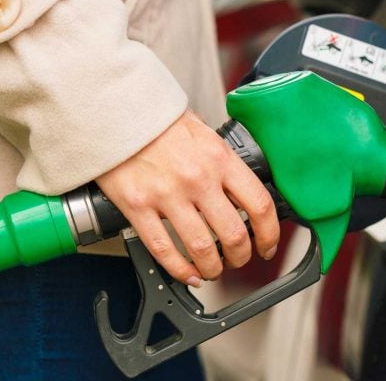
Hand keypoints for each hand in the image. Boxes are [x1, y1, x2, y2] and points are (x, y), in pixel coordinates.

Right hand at [96, 110, 279, 286]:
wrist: (116, 111)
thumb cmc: (159, 121)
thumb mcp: (204, 134)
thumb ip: (224, 165)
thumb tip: (241, 195)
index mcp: (219, 159)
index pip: (259, 205)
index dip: (269, 233)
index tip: (267, 245)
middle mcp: (197, 178)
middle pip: (233, 235)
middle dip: (241, 257)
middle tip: (238, 260)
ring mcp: (167, 195)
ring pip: (202, 249)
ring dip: (213, 268)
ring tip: (212, 269)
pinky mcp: (138, 207)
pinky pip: (164, 250)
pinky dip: (180, 270)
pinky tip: (188, 274)